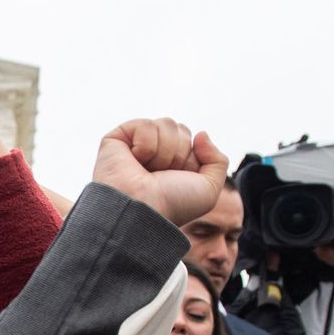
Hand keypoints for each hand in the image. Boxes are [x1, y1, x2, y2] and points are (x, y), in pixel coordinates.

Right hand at [92, 118, 226, 226]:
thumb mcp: (208, 189)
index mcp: (171, 164)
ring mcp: (134, 146)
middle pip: (179, 128)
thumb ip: (218, 160)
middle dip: (179, 152)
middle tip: (162, 175)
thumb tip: (201, 134)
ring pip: (165, 124)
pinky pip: (145, 125)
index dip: (190, 157)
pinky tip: (135, 161)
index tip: (176, 179)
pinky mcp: (116, 140)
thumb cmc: (171, 206)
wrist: (142, 210)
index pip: (190, 139)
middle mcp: (153, 154)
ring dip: (164, 151)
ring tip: (148, 170)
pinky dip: (146, 145)